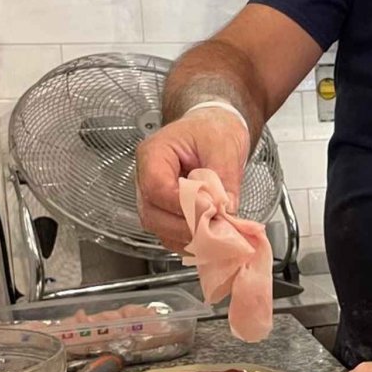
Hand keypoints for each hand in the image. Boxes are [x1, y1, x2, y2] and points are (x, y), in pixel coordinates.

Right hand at [134, 109, 250, 251]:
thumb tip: (224, 209)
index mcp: (154, 153)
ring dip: (188, 237)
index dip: (182, 204)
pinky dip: (189, 240)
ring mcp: (153, 197)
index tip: (210, 210)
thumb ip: (223, 177)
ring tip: (217, 234)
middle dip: (185, 226)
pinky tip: (211, 238)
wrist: (215, 130)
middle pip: (152, 213)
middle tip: (216, 228)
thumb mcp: (224, 146)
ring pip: (159, 228)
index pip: (156, 186)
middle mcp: (146, 176)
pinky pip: (170, 233)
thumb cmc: (214, 130)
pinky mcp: (165, 211)